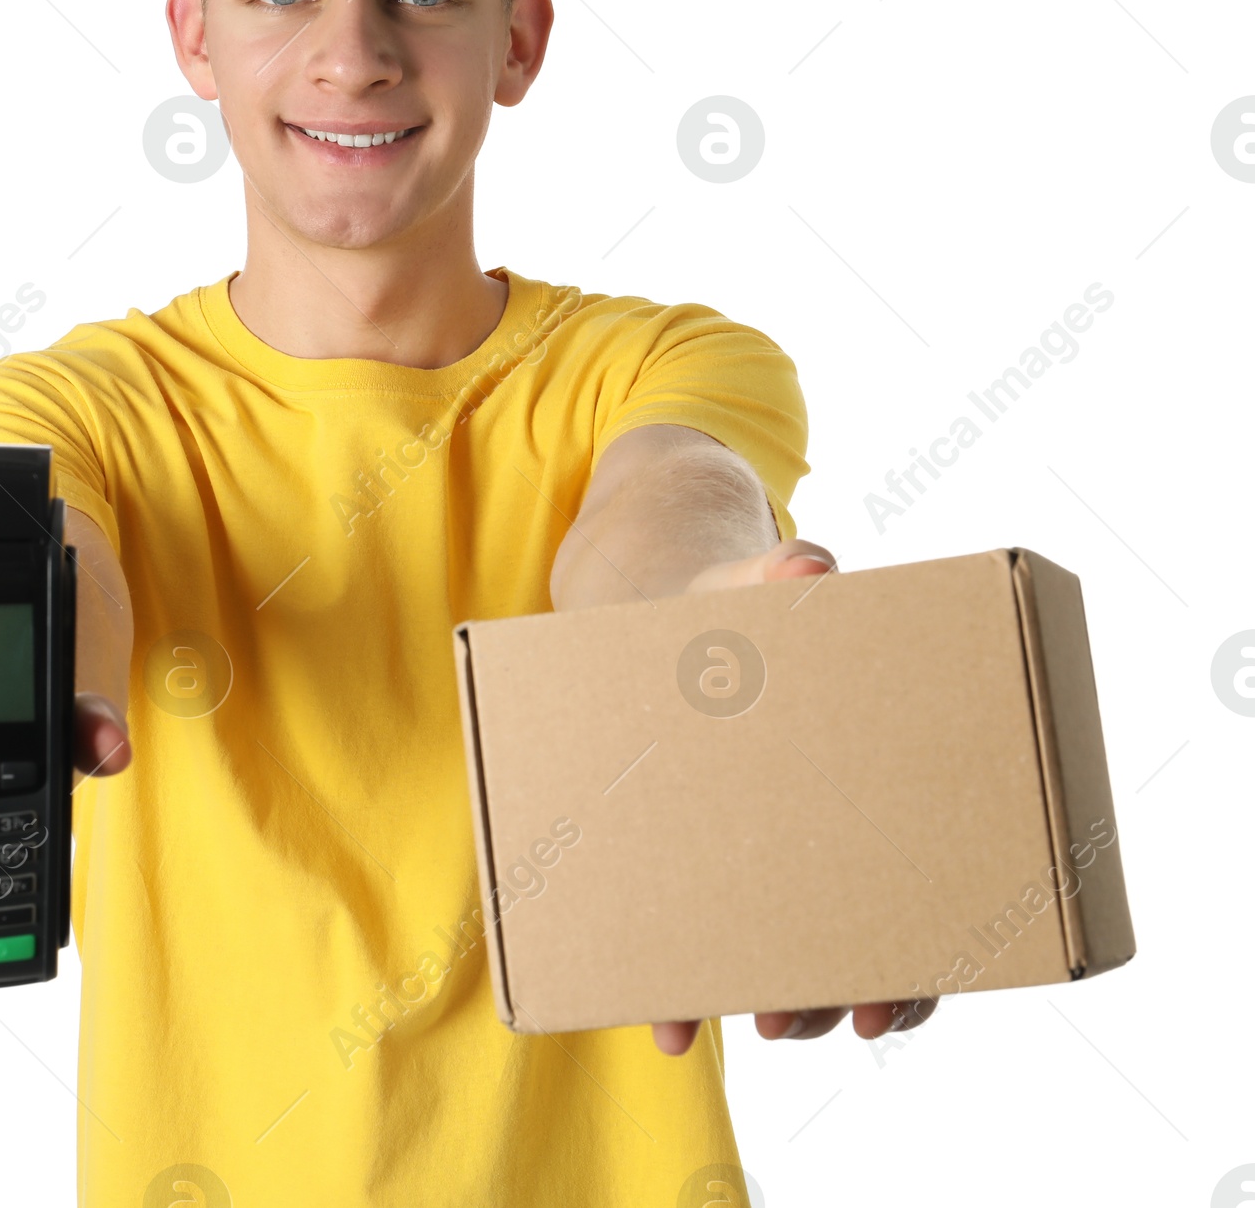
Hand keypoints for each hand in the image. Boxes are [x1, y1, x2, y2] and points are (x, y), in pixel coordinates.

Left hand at [646, 538, 939, 1055]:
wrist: (670, 608)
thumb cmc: (735, 602)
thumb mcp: (753, 586)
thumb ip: (779, 577)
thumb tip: (807, 564)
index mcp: (873, 775)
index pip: (919, 889)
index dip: (914, 963)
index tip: (882, 1005)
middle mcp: (832, 824)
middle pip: (862, 939)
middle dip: (837, 995)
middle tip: (799, 1021)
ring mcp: (768, 843)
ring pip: (795, 952)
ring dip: (782, 1000)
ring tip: (749, 1024)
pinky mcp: (704, 846)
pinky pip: (711, 928)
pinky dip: (691, 986)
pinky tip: (670, 1024)